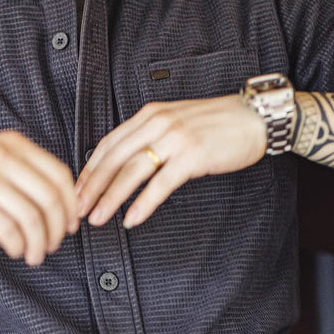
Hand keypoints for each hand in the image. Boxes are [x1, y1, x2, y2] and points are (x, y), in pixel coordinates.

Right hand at [0, 131, 78, 265]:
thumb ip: (20, 166)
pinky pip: (7, 228)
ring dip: (39, 243)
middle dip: (59, 229)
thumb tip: (55, 199)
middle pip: (50, 198)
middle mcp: (1, 155)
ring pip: (31, 217)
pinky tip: (16, 250)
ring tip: (35, 254)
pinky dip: (18, 245)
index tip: (71, 224)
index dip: (71, 205)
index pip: (59, 174)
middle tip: (55, 244)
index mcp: (13, 143)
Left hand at [76, 95, 266, 228]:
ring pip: (132, 171)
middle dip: (92, 187)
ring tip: (97, 218)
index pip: (109, 143)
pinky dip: (144, 203)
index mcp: (150, 115)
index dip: (89, 170)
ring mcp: (175, 139)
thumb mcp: (176, 122)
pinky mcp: (193, 156)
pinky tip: (132, 218)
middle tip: (78, 209)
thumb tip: (125, 164)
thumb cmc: (218, 124)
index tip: (77, 190)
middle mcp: (158, 123)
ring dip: (110, 197)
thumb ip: (150, 137)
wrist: (255, 118)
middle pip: (114, 158)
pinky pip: (161, 183)